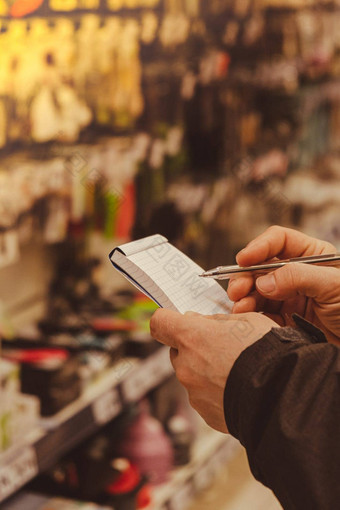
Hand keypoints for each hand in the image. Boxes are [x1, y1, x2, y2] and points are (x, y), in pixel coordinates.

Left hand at [150, 309, 275, 432]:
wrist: (284, 393)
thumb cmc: (267, 351)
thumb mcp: (245, 320)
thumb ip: (215, 322)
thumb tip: (197, 322)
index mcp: (191, 337)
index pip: (160, 323)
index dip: (168, 320)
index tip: (179, 321)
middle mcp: (185, 365)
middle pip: (178, 351)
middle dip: (194, 347)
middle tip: (221, 346)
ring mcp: (194, 392)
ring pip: (192, 375)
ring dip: (207, 371)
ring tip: (237, 370)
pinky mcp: (206, 413)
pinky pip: (206, 396)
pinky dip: (218, 392)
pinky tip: (239, 388)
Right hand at [228, 225, 339, 343]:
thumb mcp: (334, 286)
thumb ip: (298, 277)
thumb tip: (263, 281)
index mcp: (313, 256)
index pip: (279, 241)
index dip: (259, 247)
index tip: (244, 260)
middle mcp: (298, 273)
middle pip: (262, 266)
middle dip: (246, 276)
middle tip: (237, 290)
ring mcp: (290, 296)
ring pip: (257, 290)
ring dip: (245, 297)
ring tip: (240, 308)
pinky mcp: (285, 319)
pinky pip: (261, 313)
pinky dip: (250, 314)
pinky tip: (246, 317)